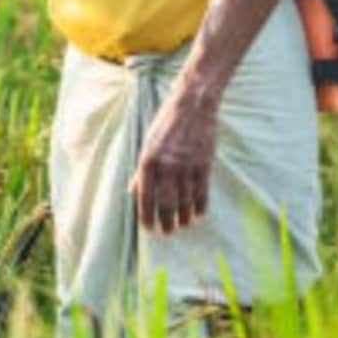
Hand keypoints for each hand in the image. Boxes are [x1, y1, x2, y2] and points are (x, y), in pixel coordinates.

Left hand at [129, 87, 219, 236]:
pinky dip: (199, 208)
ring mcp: (187, 166)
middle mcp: (166, 166)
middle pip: (166, 205)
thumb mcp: (147, 144)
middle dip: (166, 223)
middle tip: (167, 233)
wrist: (193, 105)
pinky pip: (202, 194)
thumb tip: (134, 192)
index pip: (145, 198)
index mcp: (148, 161)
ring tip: (181, 226)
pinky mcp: (204, 165)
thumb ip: (142, 170)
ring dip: (183, 219)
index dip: (147, 217)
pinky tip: (197, 216)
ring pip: (185, 203)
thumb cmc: (166, 124)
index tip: (149, 230)